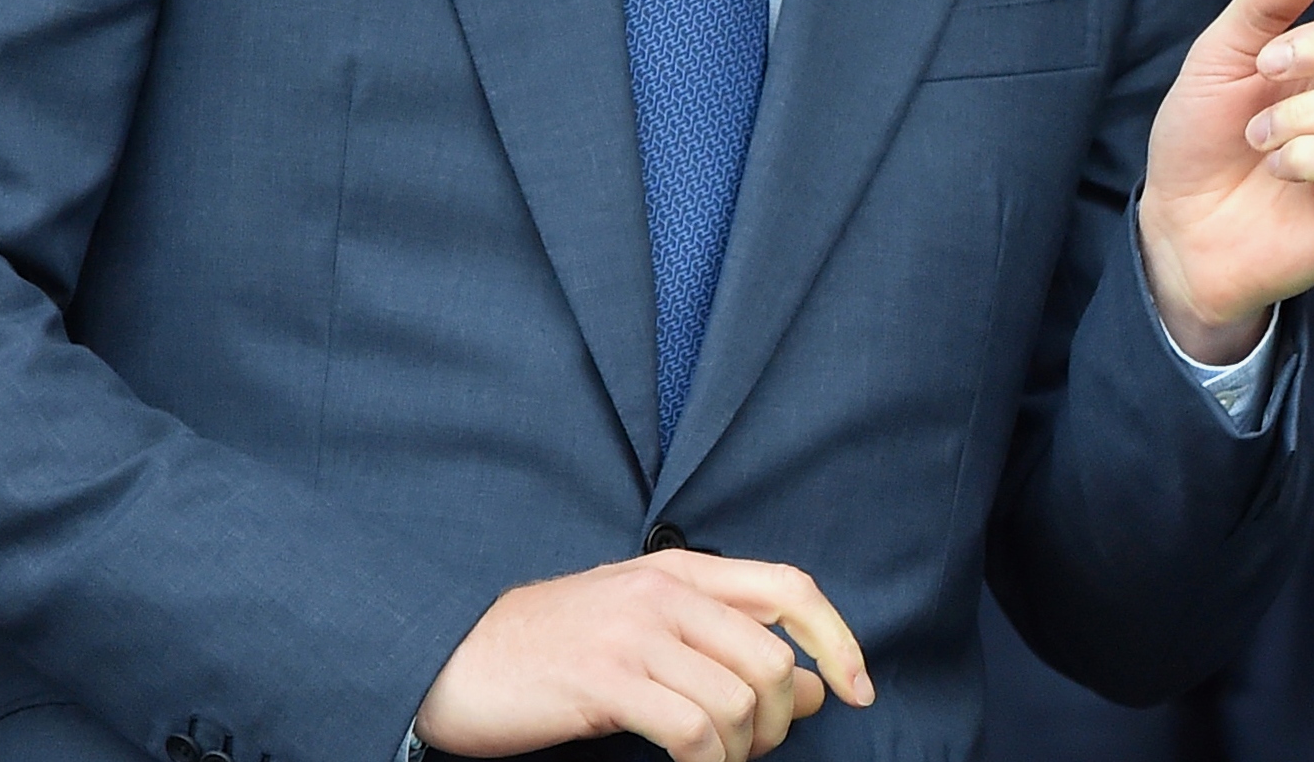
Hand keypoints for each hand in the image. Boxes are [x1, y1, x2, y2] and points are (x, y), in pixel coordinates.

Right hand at [414, 550, 874, 761]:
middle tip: (752, 750)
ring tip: (714, 761)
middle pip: (772, 657)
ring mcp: (634, 632)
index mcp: (680, 571)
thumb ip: (724, 646)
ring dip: (741, 749)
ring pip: (739, 698)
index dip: (838, 639)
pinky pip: (693, 730)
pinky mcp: (605, 680)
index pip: (791, 587)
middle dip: (780, 719)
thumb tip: (811, 685)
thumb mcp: (646, 632)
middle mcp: (664, 590)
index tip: (858, 689)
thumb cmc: (554, 651)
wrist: (456, 660)